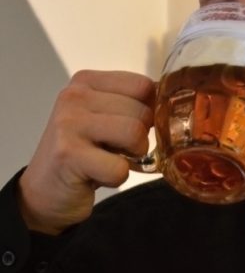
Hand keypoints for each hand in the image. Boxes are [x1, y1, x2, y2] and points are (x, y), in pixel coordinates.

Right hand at [18, 70, 154, 234]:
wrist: (44, 191)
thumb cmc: (83, 152)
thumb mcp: (106, 118)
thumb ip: (133, 103)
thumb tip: (172, 98)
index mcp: (86, 81)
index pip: (143, 85)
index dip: (150, 110)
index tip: (134, 125)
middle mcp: (74, 96)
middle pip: (142, 112)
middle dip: (140, 138)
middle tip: (116, 148)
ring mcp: (69, 124)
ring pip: (135, 135)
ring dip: (131, 156)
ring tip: (109, 158)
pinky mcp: (68, 155)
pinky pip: (119, 168)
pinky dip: (117, 177)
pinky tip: (96, 174)